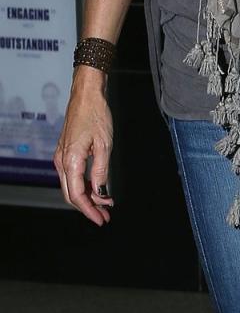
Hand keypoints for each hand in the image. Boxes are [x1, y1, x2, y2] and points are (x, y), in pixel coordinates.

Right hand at [53, 67, 114, 226]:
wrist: (86, 95)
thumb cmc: (95, 115)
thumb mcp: (104, 144)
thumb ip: (101, 170)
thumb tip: (101, 192)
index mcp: (70, 161)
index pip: (77, 195)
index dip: (89, 209)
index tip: (101, 218)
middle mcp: (62, 161)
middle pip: (72, 194)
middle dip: (88, 207)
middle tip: (105, 215)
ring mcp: (62, 156)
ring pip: (72, 185)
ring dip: (87, 197)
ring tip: (104, 204)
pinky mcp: (66, 152)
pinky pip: (72, 175)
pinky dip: (84, 185)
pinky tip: (97, 188)